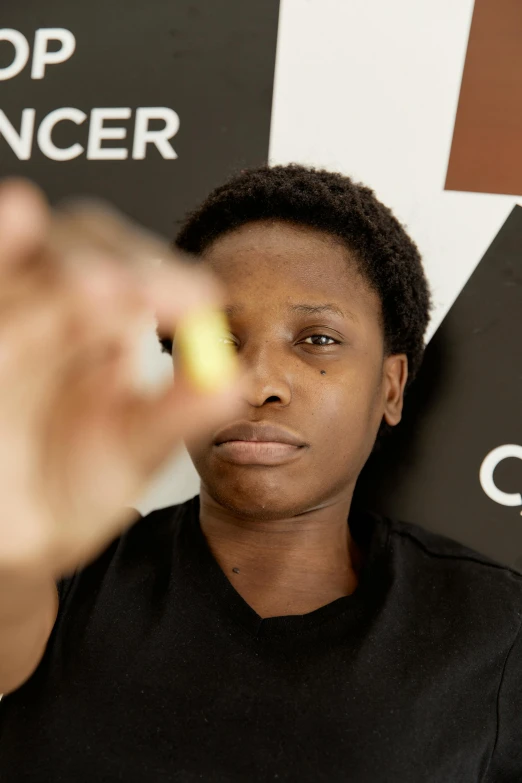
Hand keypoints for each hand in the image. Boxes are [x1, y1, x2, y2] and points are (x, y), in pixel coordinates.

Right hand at [0, 179, 244, 578]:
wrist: (14, 537)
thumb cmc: (68, 489)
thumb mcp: (130, 454)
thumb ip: (176, 416)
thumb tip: (233, 381)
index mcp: (100, 326)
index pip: (131, 268)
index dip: (159, 274)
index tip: (195, 300)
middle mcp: (50, 309)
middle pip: (71, 247)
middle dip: (99, 264)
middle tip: (120, 293)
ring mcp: (7, 317)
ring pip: (17, 258)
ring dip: (32, 249)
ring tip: (75, 266)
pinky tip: (13, 222)